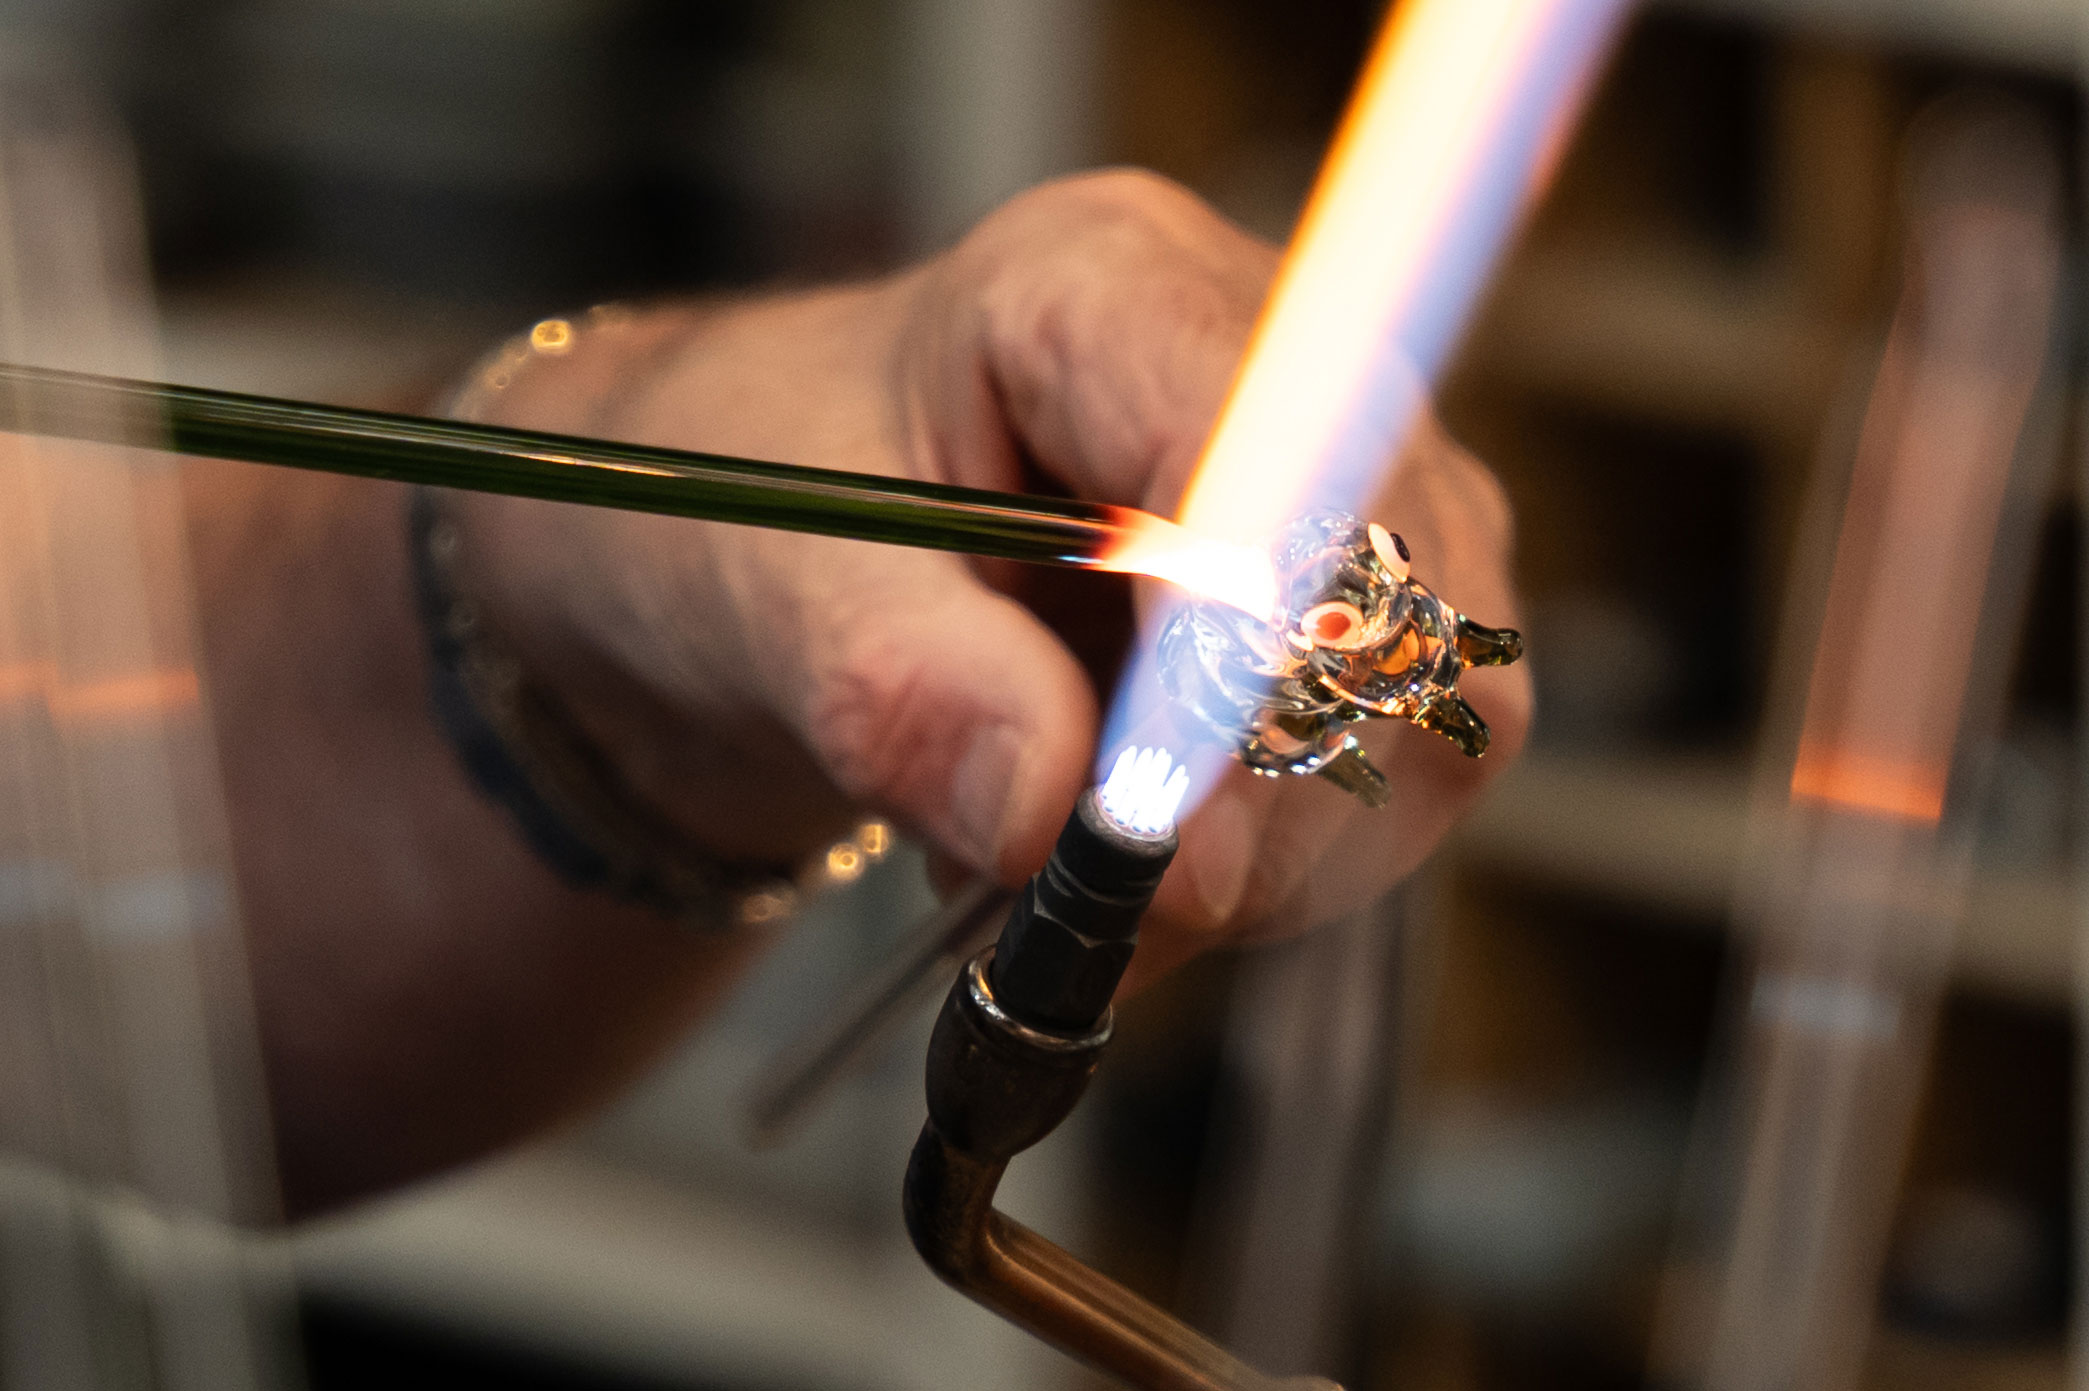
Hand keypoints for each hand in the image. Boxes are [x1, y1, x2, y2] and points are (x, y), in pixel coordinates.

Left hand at [451, 169, 1528, 980]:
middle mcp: (1262, 366)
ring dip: (1258, 854)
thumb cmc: (747, 514)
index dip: (1253, 638)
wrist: (762, 565)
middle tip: (1094, 898)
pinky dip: (1255, 871)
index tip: (1160, 819)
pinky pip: (1387, 777)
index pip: (1278, 441)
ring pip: (1426, 710)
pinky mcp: (1348, 617)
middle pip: (1400, 593)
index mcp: (1104, 286)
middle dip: (1260, 790)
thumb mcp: (765, 591)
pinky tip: (1114, 858)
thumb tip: (1052, 803)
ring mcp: (1335, 494)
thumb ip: (899, 689)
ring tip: (1059, 873)